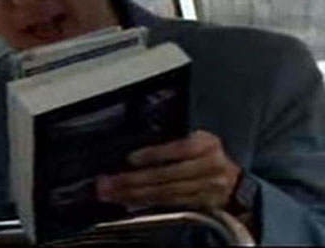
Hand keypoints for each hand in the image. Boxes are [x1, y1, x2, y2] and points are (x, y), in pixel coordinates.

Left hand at [96, 130, 240, 208]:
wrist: (238, 186)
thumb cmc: (208, 156)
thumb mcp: (198, 140)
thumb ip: (174, 142)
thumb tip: (136, 151)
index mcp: (206, 145)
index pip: (178, 149)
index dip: (154, 155)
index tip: (130, 159)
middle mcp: (208, 167)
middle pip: (166, 175)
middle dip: (132, 180)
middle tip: (107, 182)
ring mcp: (206, 189)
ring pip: (164, 193)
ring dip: (133, 194)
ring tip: (110, 193)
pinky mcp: (200, 206)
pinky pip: (168, 204)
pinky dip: (145, 203)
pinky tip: (128, 201)